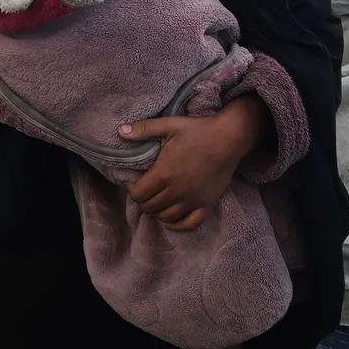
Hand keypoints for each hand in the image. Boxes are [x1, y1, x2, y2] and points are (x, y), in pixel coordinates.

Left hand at [119, 96, 270, 230]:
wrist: (228, 138)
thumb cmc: (197, 130)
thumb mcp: (168, 124)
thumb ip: (143, 129)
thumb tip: (120, 131)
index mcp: (164, 173)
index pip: (137, 194)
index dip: (131, 188)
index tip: (133, 180)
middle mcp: (176, 191)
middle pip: (149, 207)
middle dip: (142, 199)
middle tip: (144, 188)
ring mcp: (192, 200)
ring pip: (165, 217)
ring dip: (156, 210)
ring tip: (156, 199)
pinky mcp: (206, 204)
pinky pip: (188, 224)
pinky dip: (176, 224)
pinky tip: (170, 217)